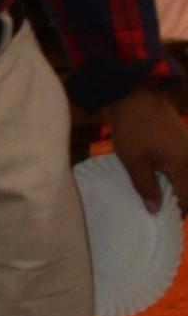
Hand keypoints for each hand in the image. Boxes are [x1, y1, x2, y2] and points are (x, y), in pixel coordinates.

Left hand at [105, 78, 187, 209]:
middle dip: (178, 200)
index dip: (178, 212)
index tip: (165, 223)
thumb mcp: (134, 162)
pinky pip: (182, 162)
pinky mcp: (181, 138)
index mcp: (182, 164)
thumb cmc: (132, 128)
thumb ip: (146, 187)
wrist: (135, 92)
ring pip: (186, 174)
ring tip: (156, 196)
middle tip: (159, 211)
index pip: (187, 198)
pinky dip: (173, 172)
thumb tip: (156, 210)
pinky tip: (157, 177)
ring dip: (175, 186)